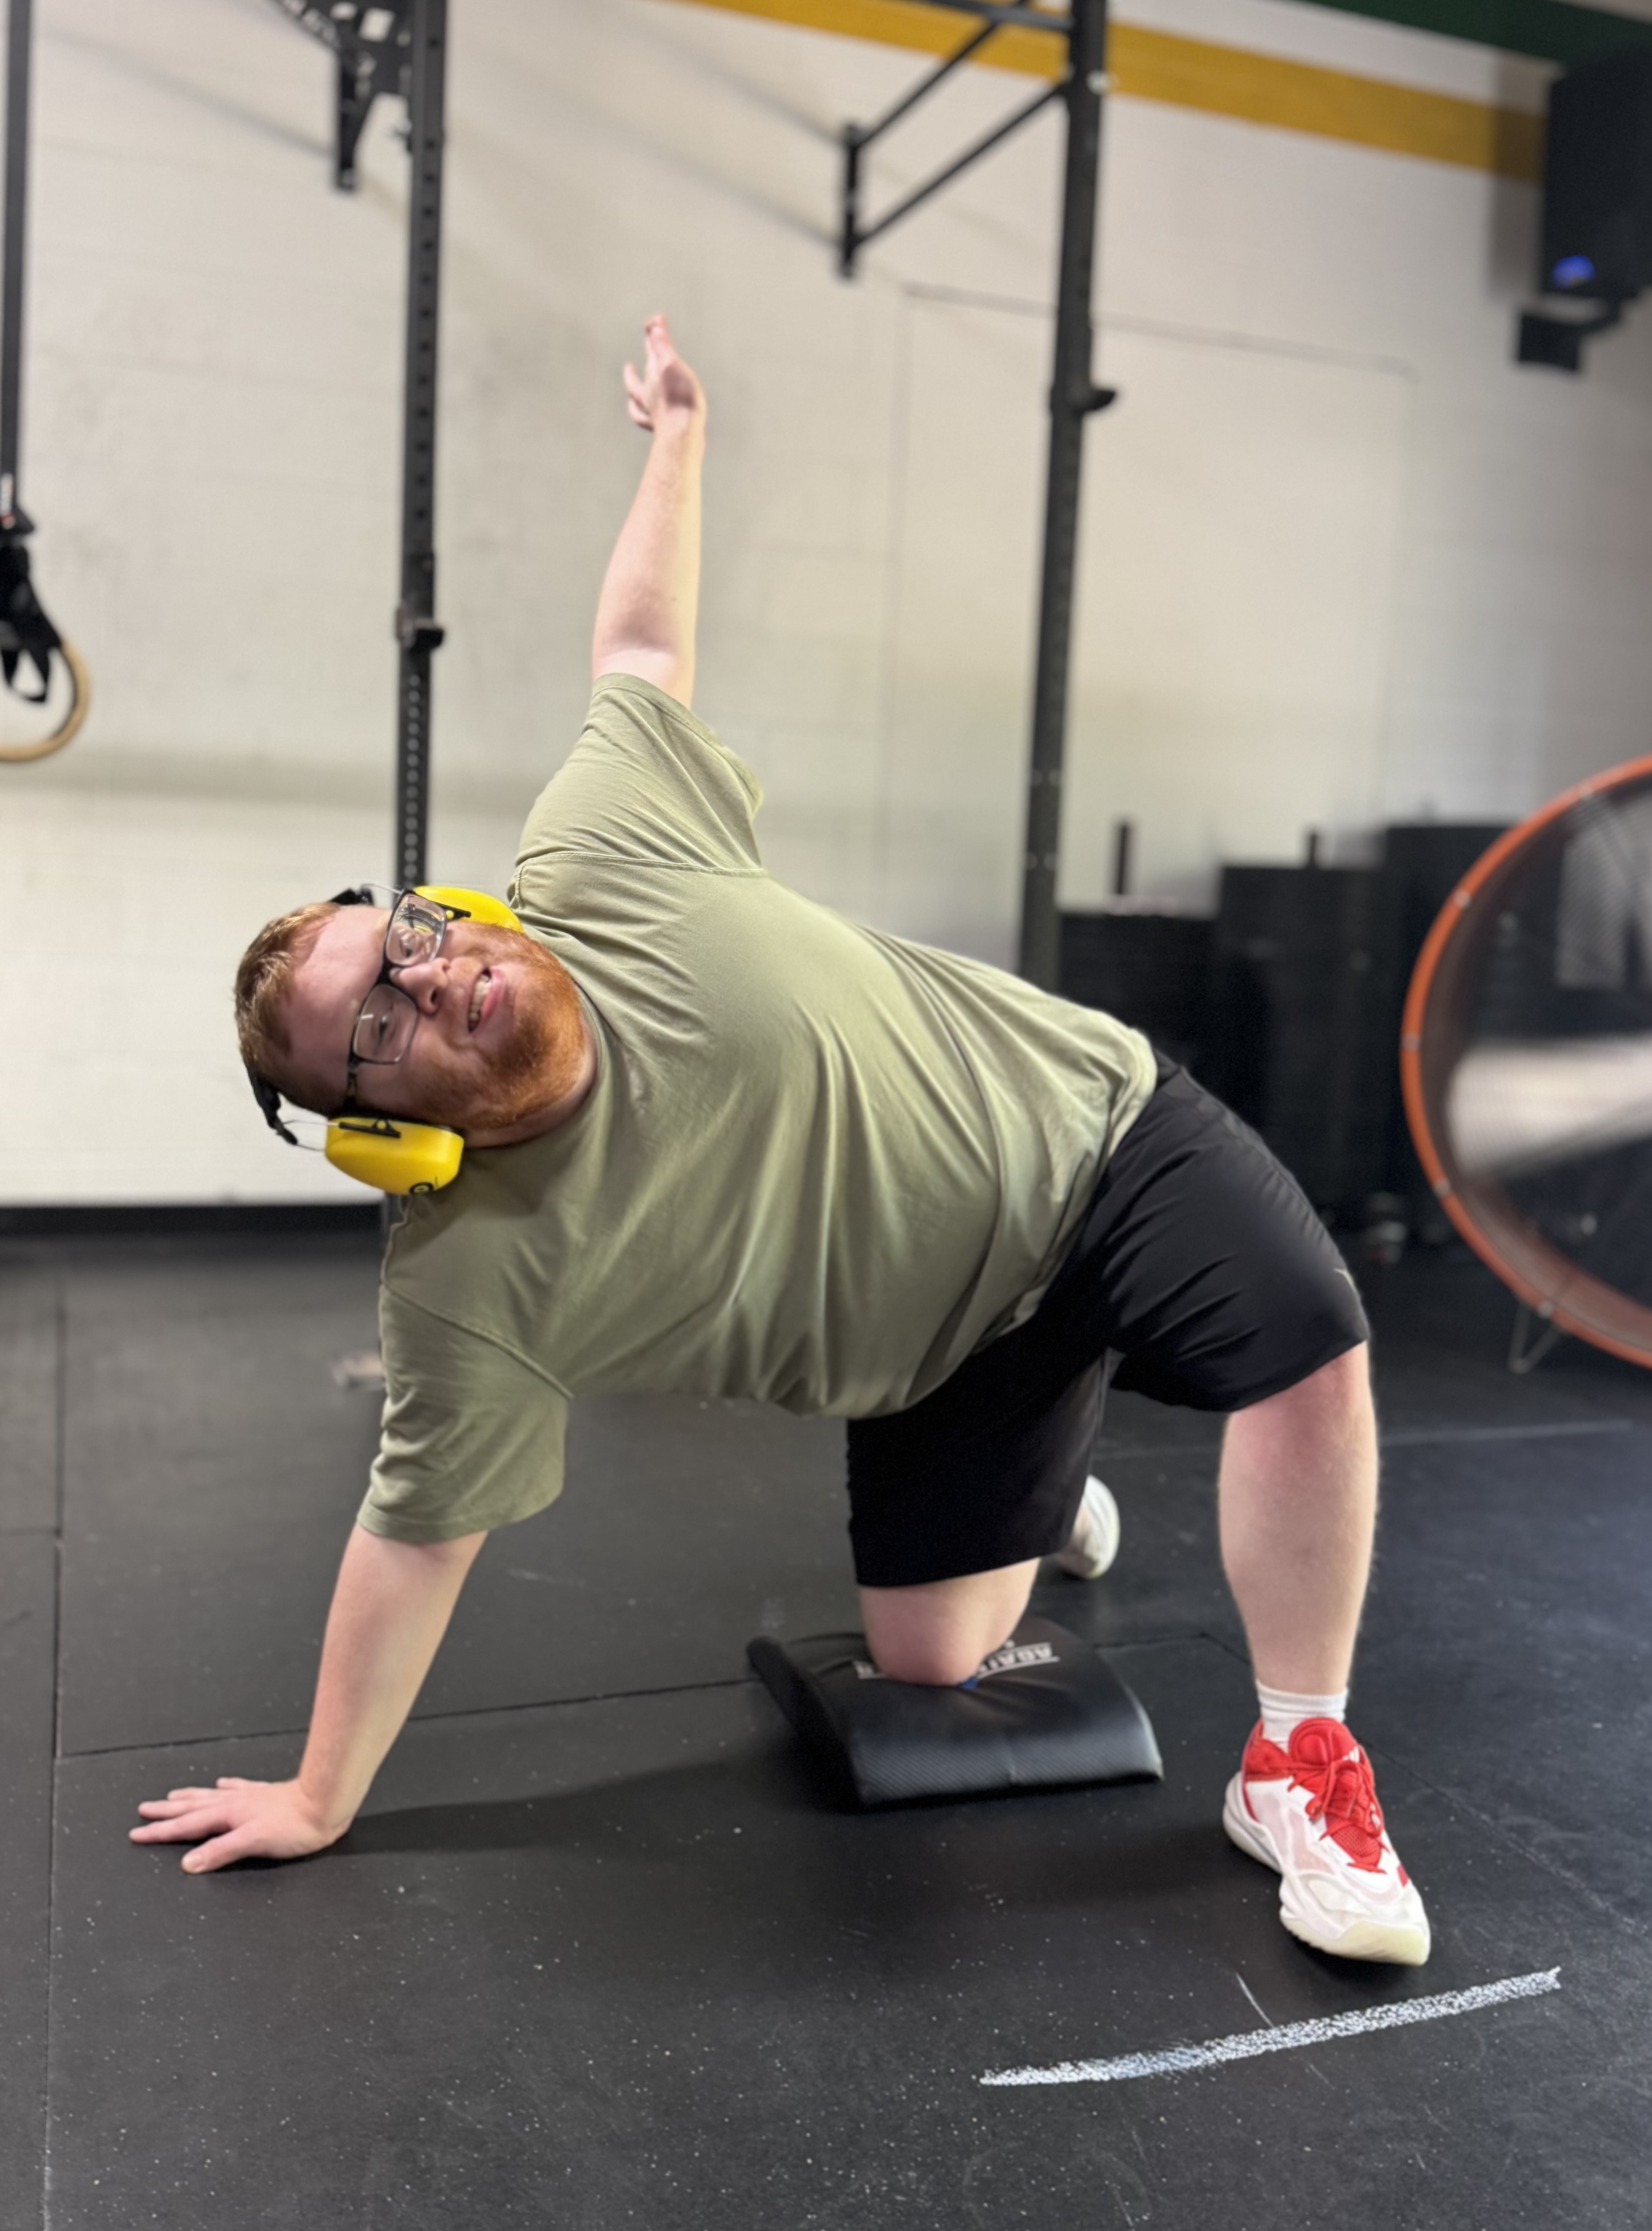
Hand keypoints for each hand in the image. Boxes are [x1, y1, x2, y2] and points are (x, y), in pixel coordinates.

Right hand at [130, 1776, 348, 1873]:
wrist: (326, 1802)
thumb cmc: (295, 1826)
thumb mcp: (252, 1842)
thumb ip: (220, 1851)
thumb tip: (188, 1863)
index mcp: (228, 1816)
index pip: (186, 1826)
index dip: (160, 1832)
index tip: (136, 1833)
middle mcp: (234, 1803)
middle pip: (192, 1807)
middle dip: (165, 1813)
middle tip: (143, 1810)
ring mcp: (249, 1797)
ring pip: (210, 1796)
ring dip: (189, 1798)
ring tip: (172, 1796)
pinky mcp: (265, 1794)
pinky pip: (238, 1788)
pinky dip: (226, 1787)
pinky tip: (223, 1783)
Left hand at [622, 314, 704, 435]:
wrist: (682, 435)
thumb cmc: (680, 401)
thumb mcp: (673, 367)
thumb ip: (662, 346)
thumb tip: (653, 326)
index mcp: (655, 372)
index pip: (654, 346)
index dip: (655, 331)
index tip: (657, 318)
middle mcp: (650, 389)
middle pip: (648, 364)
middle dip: (651, 349)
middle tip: (651, 337)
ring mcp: (652, 408)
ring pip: (638, 391)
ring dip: (634, 380)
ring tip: (630, 371)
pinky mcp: (659, 425)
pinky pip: (641, 417)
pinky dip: (637, 410)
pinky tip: (636, 408)